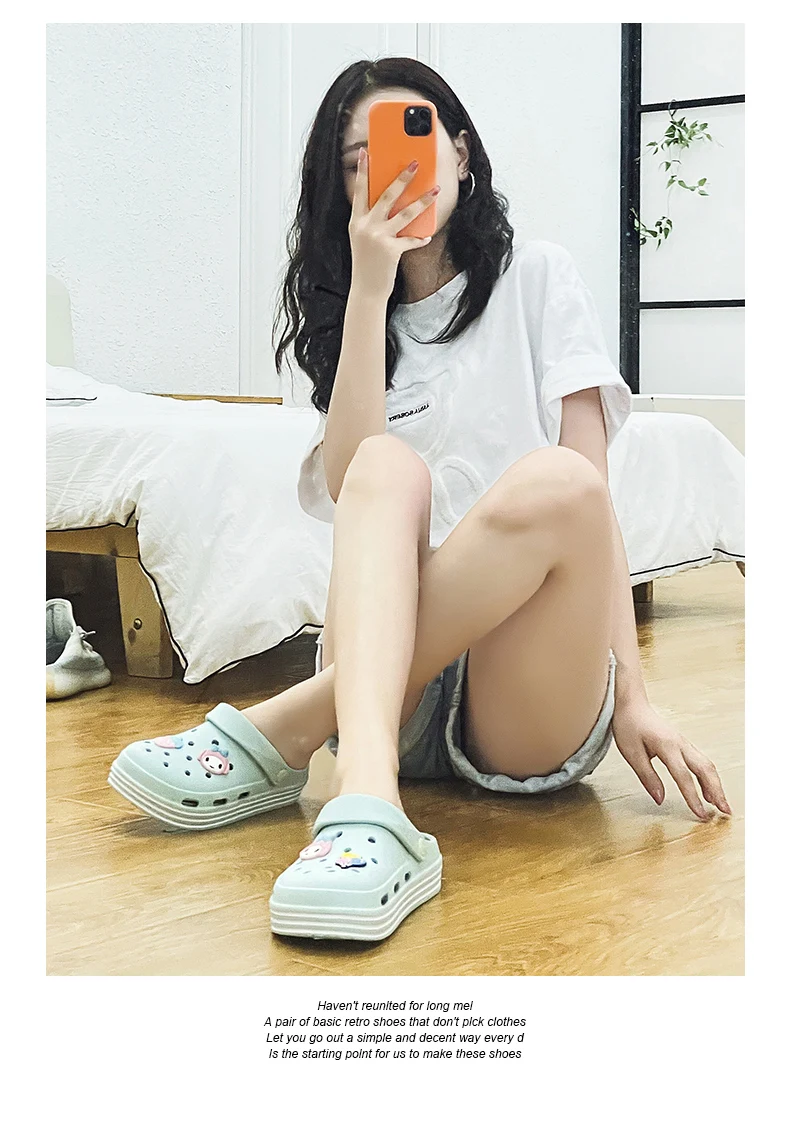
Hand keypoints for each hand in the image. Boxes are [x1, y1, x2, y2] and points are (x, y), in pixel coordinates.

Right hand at [348, 147, 439, 299]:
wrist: (366, 290)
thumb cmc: (367, 264)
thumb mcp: (363, 239)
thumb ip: (372, 221)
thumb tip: (392, 205)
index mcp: (356, 221)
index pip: (359, 191)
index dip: (363, 171)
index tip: (366, 152)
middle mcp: (366, 227)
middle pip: (387, 195)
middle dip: (402, 177)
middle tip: (415, 163)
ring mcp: (379, 238)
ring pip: (406, 213)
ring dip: (423, 200)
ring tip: (436, 189)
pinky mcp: (391, 250)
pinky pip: (411, 239)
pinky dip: (419, 238)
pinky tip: (426, 236)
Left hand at [612, 696, 732, 820]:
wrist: (631, 704)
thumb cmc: (628, 725)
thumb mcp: (631, 753)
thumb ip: (647, 777)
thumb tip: (660, 799)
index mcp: (667, 745)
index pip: (683, 776)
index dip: (693, 797)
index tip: (700, 815)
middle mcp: (680, 743)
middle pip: (705, 769)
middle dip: (717, 792)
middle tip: (725, 812)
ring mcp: (684, 743)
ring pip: (707, 765)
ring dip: (716, 785)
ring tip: (721, 805)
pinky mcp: (683, 744)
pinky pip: (701, 761)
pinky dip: (708, 777)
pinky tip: (708, 791)